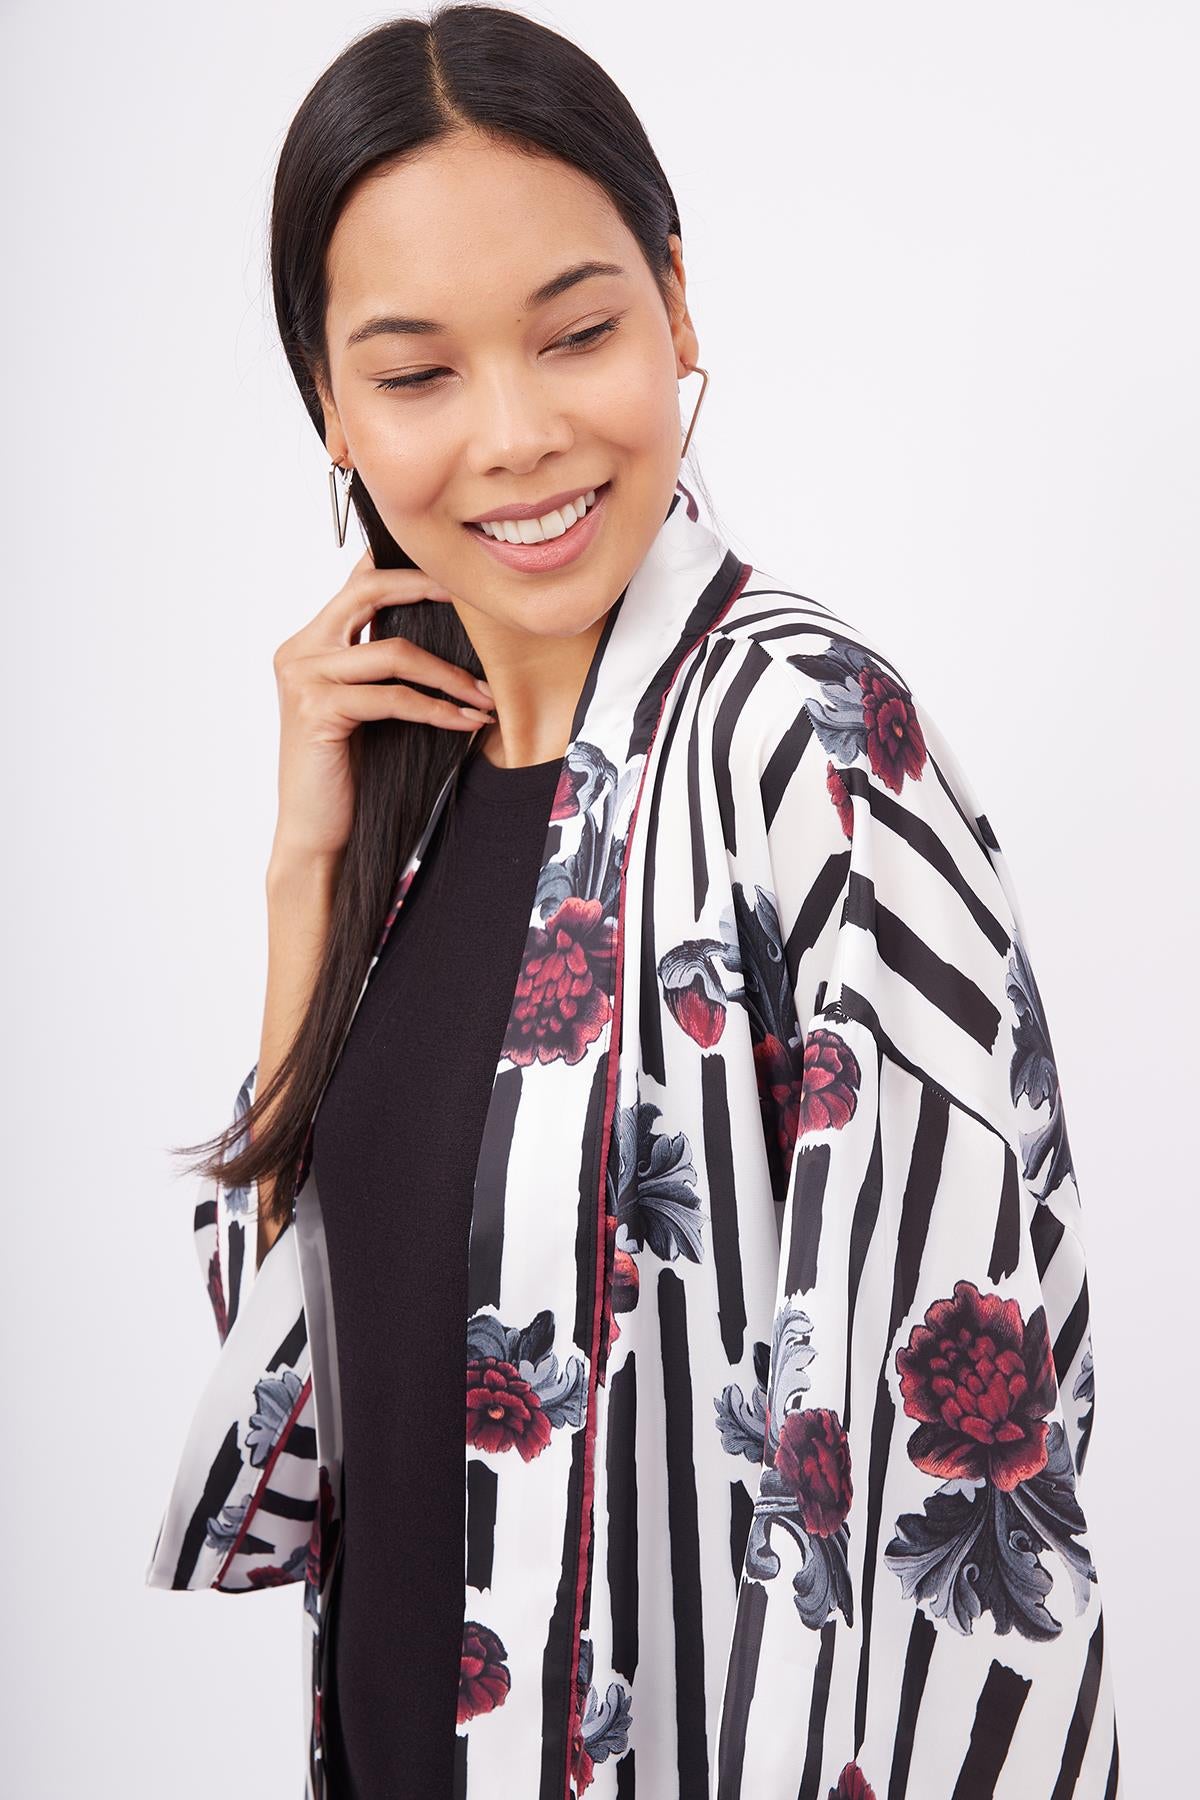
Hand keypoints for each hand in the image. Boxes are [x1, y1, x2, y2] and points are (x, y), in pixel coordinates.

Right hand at [268, 547, 493, 865]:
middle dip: (428, 590)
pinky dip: (438, 709)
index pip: (356, 585)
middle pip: (369, 592)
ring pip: (395, 652)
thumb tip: (441, 632)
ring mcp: (304, 678)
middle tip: (477, 604)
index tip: (455, 576)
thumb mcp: (365, 708)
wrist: (315, 833)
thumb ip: (381, 667)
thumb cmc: (347, 774)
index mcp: (308, 644)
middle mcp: (299, 651)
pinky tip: (466, 722)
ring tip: (485, 695)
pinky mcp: (318, 710)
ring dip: (450, 673)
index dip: (405, 570)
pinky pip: (394, 697)